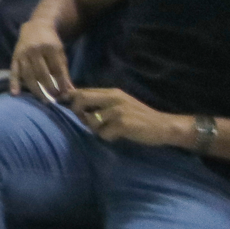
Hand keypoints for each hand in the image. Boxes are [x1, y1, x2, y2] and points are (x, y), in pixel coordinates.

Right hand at [9, 15, 73, 99]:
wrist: (36, 26)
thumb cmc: (51, 42)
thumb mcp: (60, 53)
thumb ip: (64, 71)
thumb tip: (71, 90)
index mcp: (49, 48)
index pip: (56, 69)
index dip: (61, 83)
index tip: (65, 94)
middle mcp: (35, 51)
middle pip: (42, 73)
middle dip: (49, 87)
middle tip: (54, 98)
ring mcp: (23, 54)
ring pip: (28, 75)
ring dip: (35, 89)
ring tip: (43, 100)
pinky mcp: (14, 57)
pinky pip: (14, 71)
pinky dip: (13, 83)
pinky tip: (15, 93)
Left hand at [68, 87, 185, 146]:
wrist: (164, 126)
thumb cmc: (140, 117)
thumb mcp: (120, 104)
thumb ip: (101, 102)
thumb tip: (75, 104)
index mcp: (111, 92)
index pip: (82, 91)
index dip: (70, 99)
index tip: (64, 106)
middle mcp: (113, 98)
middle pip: (80, 99)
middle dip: (77, 112)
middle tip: (86, 122)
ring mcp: (118, 110)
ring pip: (90, 120)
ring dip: (95, 129)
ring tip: (108, 131)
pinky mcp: (123, 123)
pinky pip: (102, 133)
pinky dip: (107, 138)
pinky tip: (118, 136)